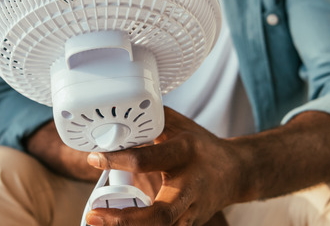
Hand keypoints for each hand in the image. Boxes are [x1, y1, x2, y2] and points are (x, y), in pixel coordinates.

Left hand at [85, 108, 241, 225]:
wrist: (236, 172)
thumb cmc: (202, 146)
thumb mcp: (178, 125)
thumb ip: (149, 121)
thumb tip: (116, 114)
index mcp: (184, 154)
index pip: (146, 160)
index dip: (117, 160)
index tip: (94, 158)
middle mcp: (189, 187)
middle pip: (160, 214)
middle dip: (124, 220)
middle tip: (93, 214)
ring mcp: (192, 210)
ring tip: (97, 222)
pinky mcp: (189, 224)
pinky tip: (115, 225)